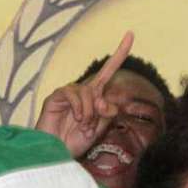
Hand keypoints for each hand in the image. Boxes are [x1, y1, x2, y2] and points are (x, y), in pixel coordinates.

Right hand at [35, 31, 133, 157]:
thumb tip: (107, 102)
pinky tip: (76, 118)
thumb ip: (106, 114)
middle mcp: (82, 91)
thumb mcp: (98, 130)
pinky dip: (78, 107)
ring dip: (88, 111)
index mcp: (95, 97)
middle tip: (91, 125)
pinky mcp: (56, 97)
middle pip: (98, 87)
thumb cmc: (75, 142)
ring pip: (86, 92)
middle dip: (99, 108)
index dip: (120, 53)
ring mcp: (68, 94)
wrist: (56, 153)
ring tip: (82, 125)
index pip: (109, 71)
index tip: (130, 34)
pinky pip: (71, 93)